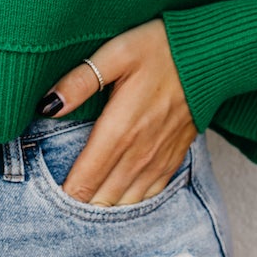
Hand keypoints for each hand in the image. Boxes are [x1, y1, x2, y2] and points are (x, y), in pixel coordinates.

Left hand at [36, 17, 196, 205]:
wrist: (212, 55)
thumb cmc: (159, 49)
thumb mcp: (115, 54)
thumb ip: (79, 82)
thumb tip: (46, 105)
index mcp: (120, 130)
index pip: (84, 181)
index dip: (62, 196)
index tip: (44, 200)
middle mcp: (139, 153)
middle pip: (102, 199)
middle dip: (77, 208)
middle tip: (56, 207)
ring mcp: (158, 160)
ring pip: (126, 203)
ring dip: (103, 208)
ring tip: (81, 208)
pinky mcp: (173, 159)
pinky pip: (149, 195)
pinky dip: (130, 202)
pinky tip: (116, 199)